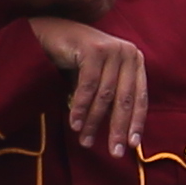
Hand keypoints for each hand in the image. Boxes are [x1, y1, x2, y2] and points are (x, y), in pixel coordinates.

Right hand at [38, 18, 151, 150]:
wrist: (46, 32)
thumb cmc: (73, 59)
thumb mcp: (99, 77)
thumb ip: (111, 96)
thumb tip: (121, 132)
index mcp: (134, 60)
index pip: (139, 97)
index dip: (136, 123)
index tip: (131, 145)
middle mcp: (128, 53)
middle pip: (124, 99)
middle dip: (117, 128)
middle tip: (114, 152)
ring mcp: (111, 49)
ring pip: (105, 96)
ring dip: (93, 121)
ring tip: (85, 140)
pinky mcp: (94, 49)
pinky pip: (88, 86)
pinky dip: (80, 107)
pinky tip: (74, 123)